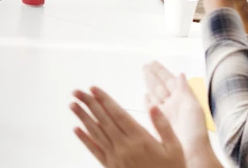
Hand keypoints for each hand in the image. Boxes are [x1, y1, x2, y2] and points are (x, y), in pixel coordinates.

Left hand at [71, 87, 185, 167]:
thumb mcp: (175, 148)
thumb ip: (163, 126)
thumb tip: (153, 107)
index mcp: (141, 139)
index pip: (118, 114)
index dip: (105, 100)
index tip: (94, 89)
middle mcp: (125, 146)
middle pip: (103, 120)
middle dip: (89, 104)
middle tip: (77, 91)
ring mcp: (116, 157)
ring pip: (96, 133)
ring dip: (83, 118)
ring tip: (73, 105)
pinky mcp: (111, 166)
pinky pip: (95, 151)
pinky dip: (84, 139)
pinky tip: (76, 129)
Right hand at [142, 63, 212, 155]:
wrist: (191, 152)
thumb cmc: (195, 132)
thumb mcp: (193, 106)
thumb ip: (185, 89)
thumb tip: (181, 74)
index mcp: (182, 98)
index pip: (169, 80)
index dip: (161, 71)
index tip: (153, 62)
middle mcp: (172, 104)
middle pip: (160, 85)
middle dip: (153, 75)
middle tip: (145, 65)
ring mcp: (165, 113)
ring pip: (155, 94)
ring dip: (149, 84)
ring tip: (143, 74)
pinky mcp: (159, 122)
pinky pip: (151, 108)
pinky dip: (147, 101)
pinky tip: (144, 95)